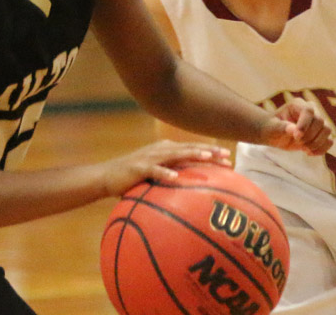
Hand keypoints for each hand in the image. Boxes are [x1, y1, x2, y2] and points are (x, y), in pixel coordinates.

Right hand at [100, 140, 230, 196]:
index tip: (228, 158)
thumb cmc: (134, 177)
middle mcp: (161, 150)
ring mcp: (150, 157)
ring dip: (191, 154)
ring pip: (175, 154)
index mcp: (167, 150)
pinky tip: (175, 177)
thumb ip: (172, 174)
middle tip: (226, 156)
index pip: (193, 149)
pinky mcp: (138, 167)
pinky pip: (154, 170)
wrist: (106, 176)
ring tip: (206, 156)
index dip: (211, 152)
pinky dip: (165, 173)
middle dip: (208, 151)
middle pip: (189, 149)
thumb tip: (193, 186)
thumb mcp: (156, 173)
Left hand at [260, 99, 332, 155]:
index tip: (296, 136)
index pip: (309, 111)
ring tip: (303, 148)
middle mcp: (311, 110)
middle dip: (309, 136)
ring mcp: (318, 121)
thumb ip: (282, 127)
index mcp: (297, 105)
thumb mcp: (272, 128)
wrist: (275, 134)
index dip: (305, 124)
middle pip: (320, 121)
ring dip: (316, 143)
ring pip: (327, 130)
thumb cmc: (271, 128)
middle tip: (297, 142)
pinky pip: (330, 141)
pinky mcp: (322, 133)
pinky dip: (321, 149)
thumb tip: (293, 129)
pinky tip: (309, 153)